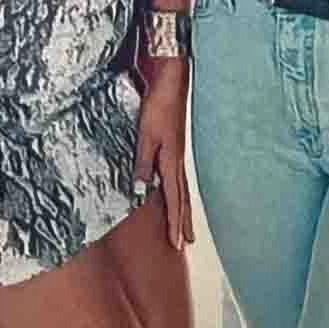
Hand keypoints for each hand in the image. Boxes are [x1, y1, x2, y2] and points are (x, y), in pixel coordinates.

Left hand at [134, 57, 193, 250]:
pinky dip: (179, 192)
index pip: (174, 199)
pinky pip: (178, 177)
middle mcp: (177, 162)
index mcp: (171, 162)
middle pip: (182, 198)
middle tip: (187, 244)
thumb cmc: (157, 108)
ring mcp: (178, 154)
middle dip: (183, 222)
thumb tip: (141, 191)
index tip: (177, 243)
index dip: (174, 222)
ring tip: (186, 226)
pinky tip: (177, 194)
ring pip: (183, 189)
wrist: (171, 83)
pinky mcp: (174, 146)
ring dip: (184, 210)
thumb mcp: (145, 136)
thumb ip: (143, 163)